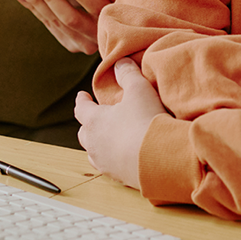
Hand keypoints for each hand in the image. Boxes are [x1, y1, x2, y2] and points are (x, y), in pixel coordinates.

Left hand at [14, 0, 119, 53]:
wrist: (121, 34)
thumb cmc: (116, 3)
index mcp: (111, 18)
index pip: (95, 6)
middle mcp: (96, 35)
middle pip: (69, 17)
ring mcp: (81, 43)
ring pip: (54, 21)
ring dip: (34, 2)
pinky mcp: (70, 44)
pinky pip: (49, 24)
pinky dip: (34, 8)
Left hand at [75, 61, 167, 188]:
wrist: (160, 158)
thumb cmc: (146, 122)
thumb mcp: (139, 90)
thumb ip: (128, 74)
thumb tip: (120, 62)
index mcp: (95, 121)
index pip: (81, 109)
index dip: (81, 101)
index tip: (81, 96)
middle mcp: (94, 144)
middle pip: (84, 133)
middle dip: (88, 124)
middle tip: (95, 118)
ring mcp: (105, 162)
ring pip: (93, 152)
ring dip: (98, 144)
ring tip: (107, 139)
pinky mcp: (118, 177)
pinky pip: (109, 166)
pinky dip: (112, 159)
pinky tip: (122, 156)